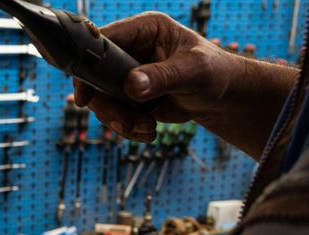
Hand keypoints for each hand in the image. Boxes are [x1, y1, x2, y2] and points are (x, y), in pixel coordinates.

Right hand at [75, 12, 233, 141]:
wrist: (222, 98)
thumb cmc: (215, 73)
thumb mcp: (192, 71)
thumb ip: (162, 77)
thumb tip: (131, 85)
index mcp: (145, 30)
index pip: (104, 42)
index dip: (89, 66)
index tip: (86, 97)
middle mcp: (132, 50)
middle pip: (97, 77)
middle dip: (108, 106)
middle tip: (125, 122)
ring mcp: (128, 75)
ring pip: (103, 101)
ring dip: (120, 121)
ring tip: (147, 129)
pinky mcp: (130, 97)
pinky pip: (114, 114)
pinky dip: (127, 128)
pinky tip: (149, 131)